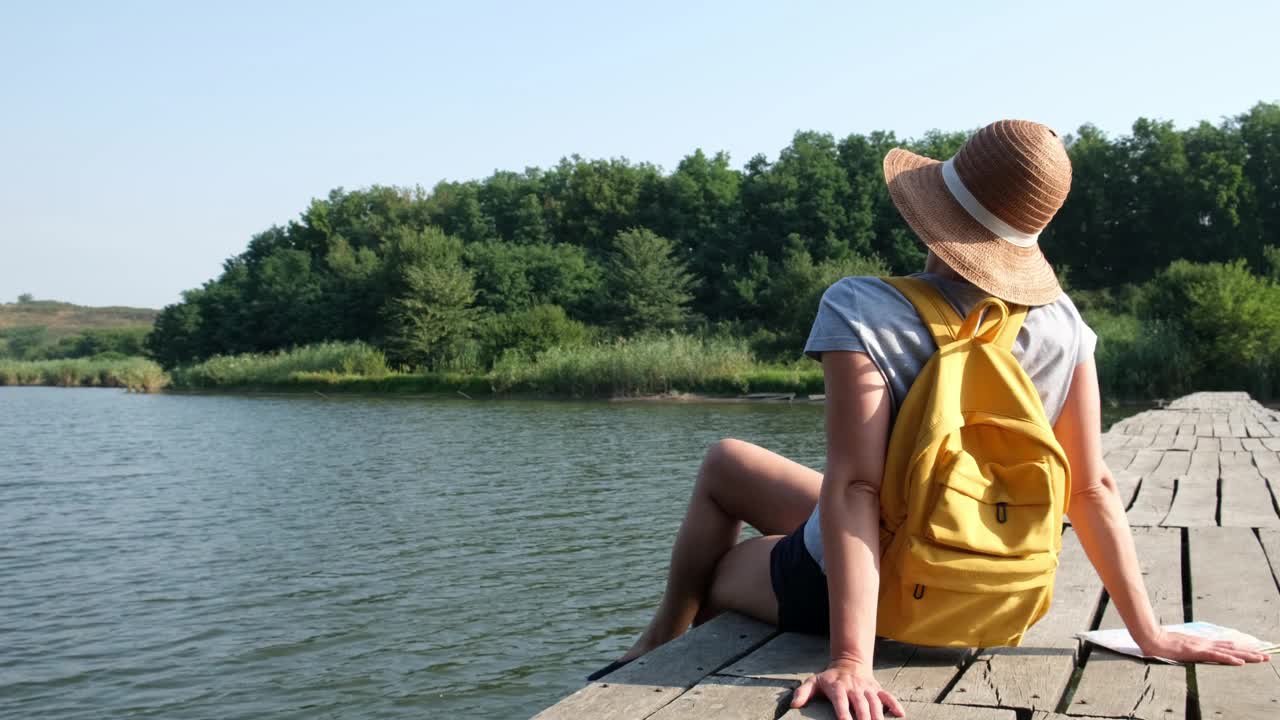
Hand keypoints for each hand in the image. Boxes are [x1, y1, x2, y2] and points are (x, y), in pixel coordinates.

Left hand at [790, 659, 904, 719]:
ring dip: (878, 716)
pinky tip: (900, 715)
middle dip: (863, 718)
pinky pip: (888, 696)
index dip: (843, 712)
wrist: (849, 662)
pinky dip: (895, 704)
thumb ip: (803, 692)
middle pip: (860, 704)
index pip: (840, 701)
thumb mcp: (813, 681)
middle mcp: (854, 687)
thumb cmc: (829, 678)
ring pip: (875, 702)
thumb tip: (794, 705)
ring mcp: (867, 688)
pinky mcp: (877, 689)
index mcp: (837, 687)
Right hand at [1138, 630, 1271, 664]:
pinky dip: (1229, 659)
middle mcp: (1205, 644)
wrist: (1151, 638)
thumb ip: (1184, 647)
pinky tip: (1240, 662)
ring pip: (1229, 652)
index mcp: (1201, 643)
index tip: (1253, 650)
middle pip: (1232, 648)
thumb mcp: (1176, 645)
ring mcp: (1202, 647)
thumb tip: (1187, 649)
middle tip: (1266, 655)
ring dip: (1247, 655)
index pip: (1224, 646)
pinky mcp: (1197, 652)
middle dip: (1250, 652)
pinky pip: (1217, 656)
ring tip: (1262, 658)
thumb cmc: (1160, 642)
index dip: (1239, 649)